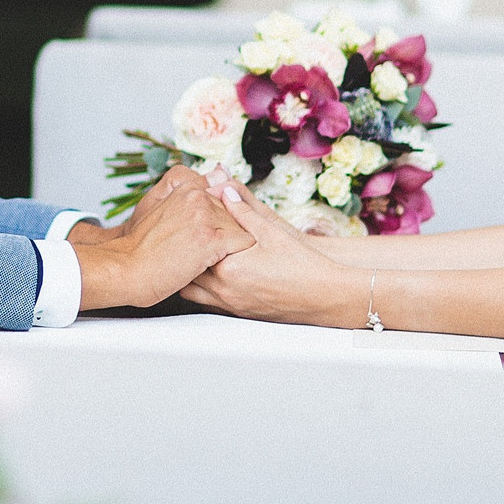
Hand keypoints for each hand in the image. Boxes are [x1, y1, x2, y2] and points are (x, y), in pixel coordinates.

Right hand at [76, 172, 253, 309]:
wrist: (126, 267)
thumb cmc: (140, 245)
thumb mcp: (161, 207)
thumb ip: (190, 194)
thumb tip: (219, 175)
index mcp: (186, 185)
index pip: (224, 194)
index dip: (220, 217)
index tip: (206, 232)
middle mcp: (198, 195)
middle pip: (234, 211)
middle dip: (227, 230)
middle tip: (204, 248)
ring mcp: (206, 215)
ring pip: (242, 226)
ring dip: (232, 245)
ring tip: (209, 257)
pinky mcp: (212, 238)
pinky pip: (244, 242)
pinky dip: (237, 256)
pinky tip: (218, 263)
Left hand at [180, 183, 364, 325]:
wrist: (326, 297)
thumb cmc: (302, 264)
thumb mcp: (271, 231)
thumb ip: (242, 210)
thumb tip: (222, 189)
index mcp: (228, 270)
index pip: (193, 250)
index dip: (185, 234)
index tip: (180, 221)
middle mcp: (224, 292)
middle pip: (186, 274)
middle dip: (181, 257)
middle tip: (178, 238)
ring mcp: (231, 306)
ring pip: (192, 293)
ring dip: (190, 276)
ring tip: (190, 257)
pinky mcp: (240, 314)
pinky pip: (208, 304)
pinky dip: (203, 290)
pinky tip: (210, 276)